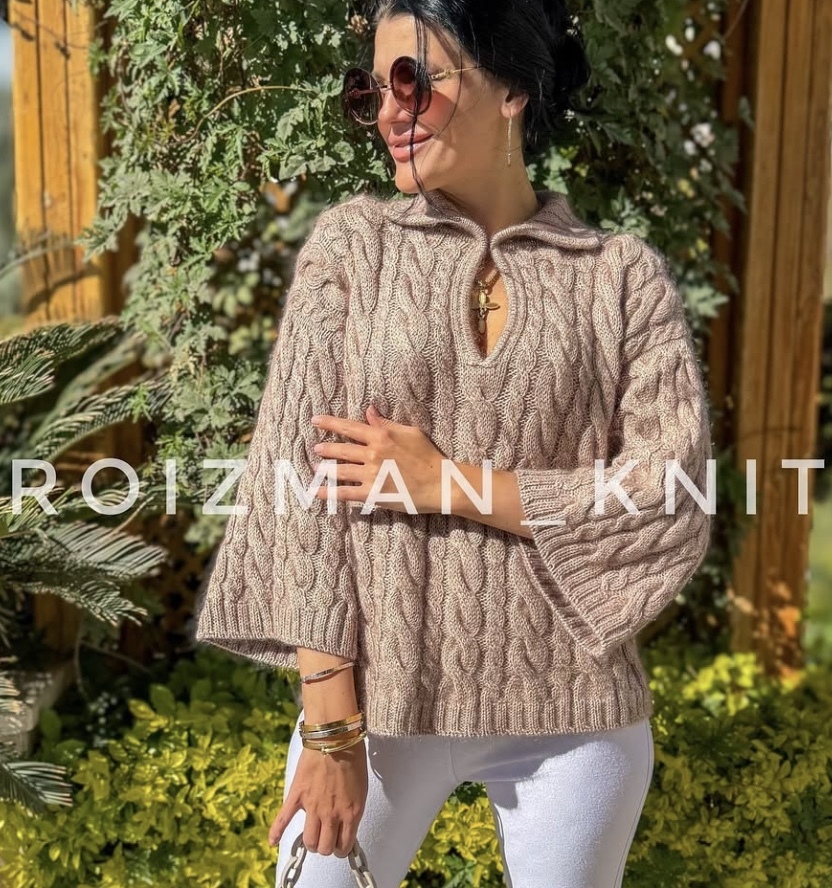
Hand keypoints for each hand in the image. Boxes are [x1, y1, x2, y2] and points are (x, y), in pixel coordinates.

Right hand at [269, 743, 367, 856]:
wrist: (335, 737)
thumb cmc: (352, 758)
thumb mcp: (361, 789)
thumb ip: (352, 809)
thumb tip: (347, 824)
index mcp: (351, 812)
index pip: (344, 846)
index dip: (341, 848)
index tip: (340, 843)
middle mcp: (332, 814)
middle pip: (325, 848)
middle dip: (325, 846)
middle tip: (326, 838)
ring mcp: (313, 807)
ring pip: (309, 841)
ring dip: (311, 842)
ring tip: (312, 835)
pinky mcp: (297, 796)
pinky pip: (284, 819)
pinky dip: (276, 832)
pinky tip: (273, 841)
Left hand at [310, 404, 447, 514]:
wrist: (440, 483)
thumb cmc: (428, 456)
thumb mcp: (410, 432)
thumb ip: (386, 423)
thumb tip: (369, 411)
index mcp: (381, 436)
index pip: (349, 427)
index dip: (330, 423)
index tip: (316, 420)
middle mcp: (372, 454)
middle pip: (341, 449)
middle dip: (325, 448)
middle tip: (316, 448)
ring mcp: (371, 474)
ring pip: (339, 471)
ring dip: (324, 469)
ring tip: (315, 469)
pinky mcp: (372, 494)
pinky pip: (345, 493)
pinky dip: (328, 493)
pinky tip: (316, 493)